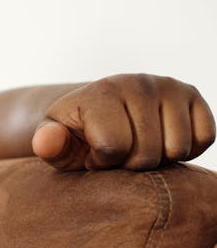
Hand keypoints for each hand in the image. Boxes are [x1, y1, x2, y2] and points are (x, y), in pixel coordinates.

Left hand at [31, 74, 214, 170]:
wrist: (98, 112)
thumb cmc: (75, 134)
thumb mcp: (54, 141)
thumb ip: (48, 144)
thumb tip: (46, 142)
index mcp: (102, 93)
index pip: (113, 147)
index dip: (102, 162)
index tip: (92, 153)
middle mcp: (139, 82)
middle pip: (148, 154)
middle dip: (129, 165)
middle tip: (116, 153)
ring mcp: (169, 87)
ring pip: (177, 149)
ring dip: (158, 160)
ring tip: (136, 147)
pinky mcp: (193, 96)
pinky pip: (205, 139)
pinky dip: (185, 151)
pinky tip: (161, 143)